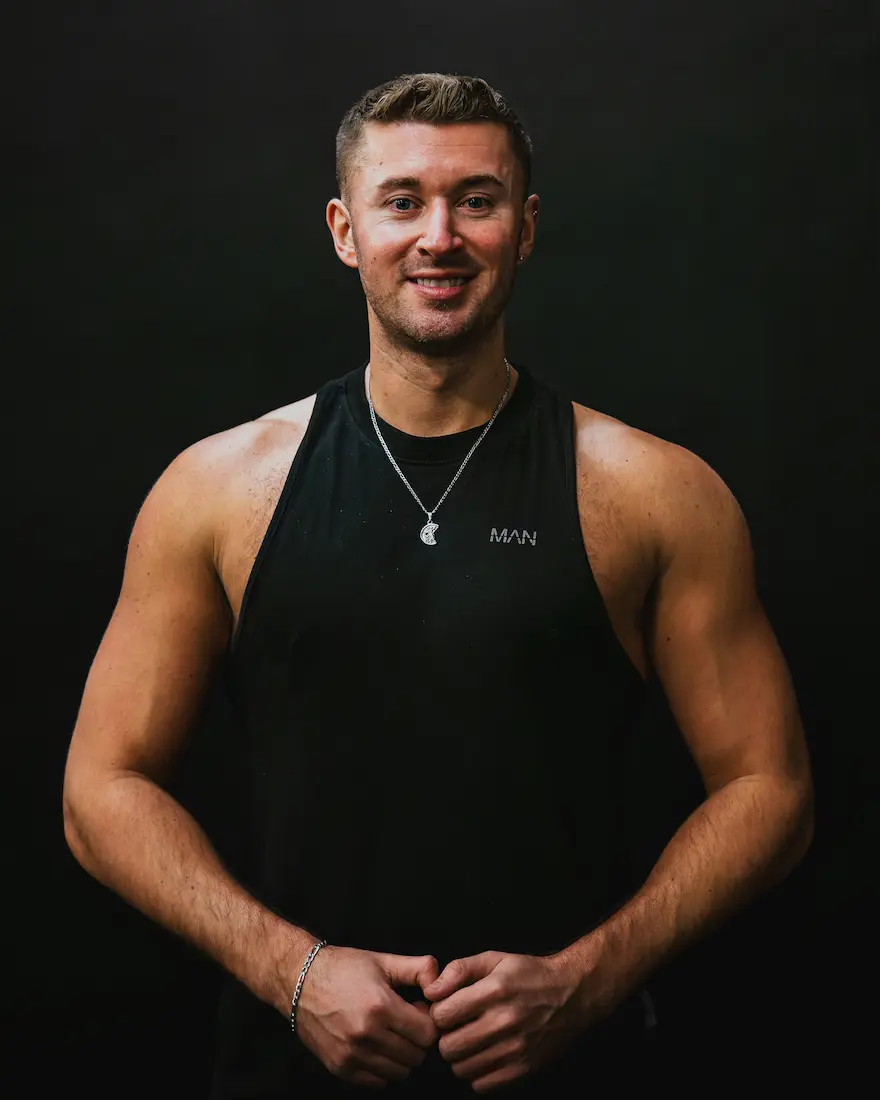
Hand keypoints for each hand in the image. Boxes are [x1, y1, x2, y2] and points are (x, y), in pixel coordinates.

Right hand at [291, 943, 440, 1087]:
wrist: (299, 980)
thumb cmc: (344, 968)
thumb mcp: (383, 960)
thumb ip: (418, 968)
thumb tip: (441, 981)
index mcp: (381, 1006)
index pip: (428, 1034)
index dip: (429, 1022)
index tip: (418, 1010)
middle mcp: (366, 1035)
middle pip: (416, 1056)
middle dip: (417, 1040)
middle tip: (406, 1022)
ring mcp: (352, 1054)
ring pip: (399, 1072)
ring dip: (402, 1056)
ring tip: (391, 1034)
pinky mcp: (340, 1067)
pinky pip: (378, 1082)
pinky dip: (384, 1068)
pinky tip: (377, 1046)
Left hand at [419, 950, 591, 1093]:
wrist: (572, 994)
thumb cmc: (530, 974)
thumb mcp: (494, 959)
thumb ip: (459, 970)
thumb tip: (431, 989)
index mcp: (494, 991)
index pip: (442, 1015)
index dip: (438, 1013)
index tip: (448, 1010)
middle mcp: (504, 1022)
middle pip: (448, 1047)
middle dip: (446, 1038)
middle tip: (457, 1029)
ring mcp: (515, 1049)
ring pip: (462, 1069)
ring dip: (461, 1057)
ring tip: (471, 1042)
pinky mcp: (524, 1069)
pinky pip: (482, 1085)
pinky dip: (478, 1074)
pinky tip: (485, 1056)